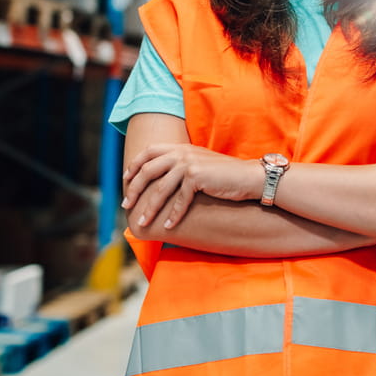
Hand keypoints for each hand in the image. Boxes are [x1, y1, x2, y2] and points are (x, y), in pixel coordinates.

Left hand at [122, 143, 260, 230]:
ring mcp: (189, 164)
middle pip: (148, 170)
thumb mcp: (199, 163)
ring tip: (142, 223)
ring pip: (160, 189)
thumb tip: (160, 180)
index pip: (149, 151)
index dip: (134, 165)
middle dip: (134, 189)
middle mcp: (182, 153)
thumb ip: (181, 165)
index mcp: (180, 147)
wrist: (248, 177)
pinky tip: (168, 227)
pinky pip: (179, 200)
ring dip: (150, 209)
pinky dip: (173, 215)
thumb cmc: (224, 175)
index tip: (126, 180)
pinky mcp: (197, 177)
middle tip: (127, 205)